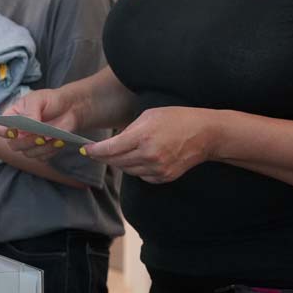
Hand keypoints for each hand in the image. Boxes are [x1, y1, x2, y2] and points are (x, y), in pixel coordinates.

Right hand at [4, 88, 83, 159]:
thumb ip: (30, 112)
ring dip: (41, 148)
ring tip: (54, 137)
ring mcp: (30, 142)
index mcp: (13, 118)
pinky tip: (59, 141)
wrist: (70, 107)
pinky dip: (50, 150)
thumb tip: (27, 126)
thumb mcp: (38, 100)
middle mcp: (19, 133)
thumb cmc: (50, 100)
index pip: (0, 129)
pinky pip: (42, 157)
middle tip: (40, 137)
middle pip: (14, 145)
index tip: (14, 132)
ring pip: (28, 153)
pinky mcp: (43, 149)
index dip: (4, 133)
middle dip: (26, 143)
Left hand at [82, 106, 216, 182]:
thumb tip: (112, 143)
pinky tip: (137, 159)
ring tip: (117, 154)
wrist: (206, 134)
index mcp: (143, 137)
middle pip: (116, 161)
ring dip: (119, 163)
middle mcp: (149, 155)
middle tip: (95, 153)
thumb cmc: (177, 119)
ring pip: (127, 170)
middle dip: (104, 157)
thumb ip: (128, 130)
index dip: (95, 151)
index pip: (110, 148)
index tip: (86, 150)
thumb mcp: (148, 116)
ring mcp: (157, 168)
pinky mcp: (164, 177)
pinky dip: (135, 169)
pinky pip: (141, 176)